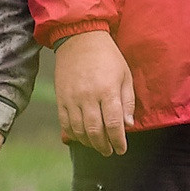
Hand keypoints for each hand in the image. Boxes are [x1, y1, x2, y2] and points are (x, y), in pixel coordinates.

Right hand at [54, 29, 136, 156]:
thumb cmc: (108, 56)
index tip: (122, 149)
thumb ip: (128, 101)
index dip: (118, 141)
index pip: (113, 124)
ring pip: (79, 131)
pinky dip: (73, 135)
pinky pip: (65, 123)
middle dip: (104, 146)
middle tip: (110, 151)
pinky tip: (81, 138)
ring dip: (89, 143)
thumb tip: (128, 125)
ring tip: (98, 146)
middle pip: (95, 131)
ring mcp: (72, 99)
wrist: (80, 38)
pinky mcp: (61, 98)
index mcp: (107, 90)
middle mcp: (88, 97)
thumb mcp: (125, 75)